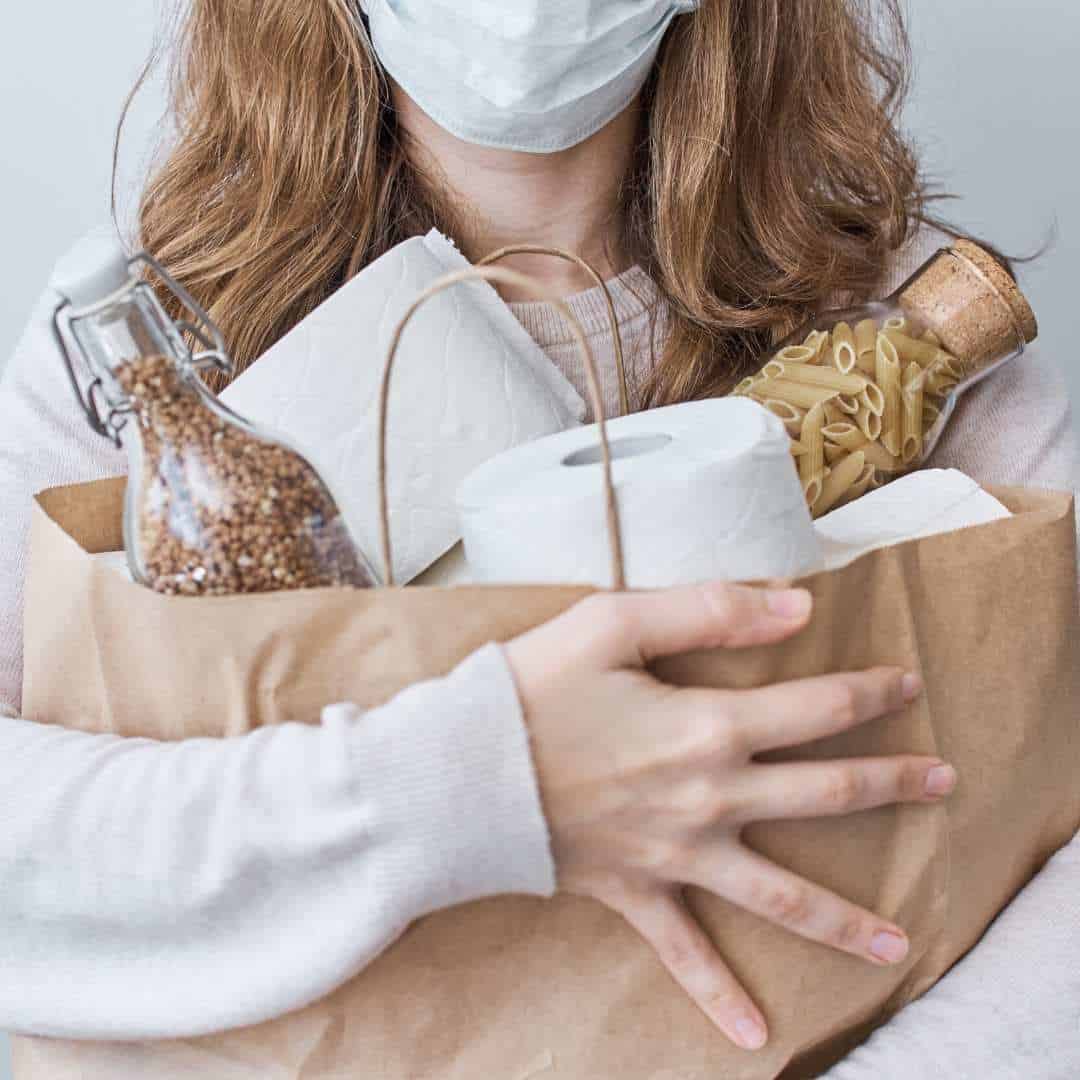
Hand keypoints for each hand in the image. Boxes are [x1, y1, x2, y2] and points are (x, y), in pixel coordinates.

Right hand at [505, 583, 954, 1052]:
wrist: (457, 773)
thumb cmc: (530, 688)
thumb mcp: (612, 623)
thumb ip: (708, 609)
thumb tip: (795, 608)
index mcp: (707, 726)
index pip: (816, 708)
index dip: (868, 693)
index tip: (905, 685)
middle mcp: (708, 798)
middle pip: (824, 795)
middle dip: (891, 784)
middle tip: (944, 781)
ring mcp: (676, 854)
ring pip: (779, 894)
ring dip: (843, 918)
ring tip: (899, 944)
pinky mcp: (636, 891)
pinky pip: (683, 952)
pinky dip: (716, 994)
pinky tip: (753, 1035)